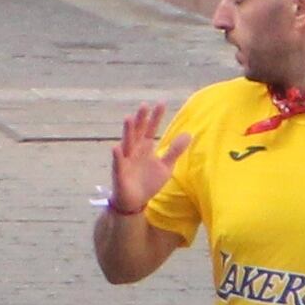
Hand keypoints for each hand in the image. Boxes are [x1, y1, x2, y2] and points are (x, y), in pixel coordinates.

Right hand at [106, 101, 191, 220]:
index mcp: (145, 148)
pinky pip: (118, 163)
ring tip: (129, 119)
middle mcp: (134, 151)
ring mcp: (125, 161)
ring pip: (126, 143)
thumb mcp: (166, 166)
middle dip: (140, 119)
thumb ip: (175, 150)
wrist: (135, 201)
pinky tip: (116, 148)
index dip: (155, 117)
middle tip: (144, 105)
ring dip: (127, 132)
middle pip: (137, 132)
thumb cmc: (148, 182)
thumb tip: (188, 134)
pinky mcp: (120, 173)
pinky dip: (117, 156)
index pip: (150, 129)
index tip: (161, 103)